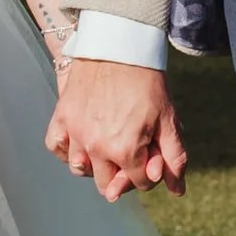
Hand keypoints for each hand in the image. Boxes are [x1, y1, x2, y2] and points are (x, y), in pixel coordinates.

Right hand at [45, 58, 188, 201]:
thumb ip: (174, 157)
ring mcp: (76, 133)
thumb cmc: (147, 81)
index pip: (140, 183)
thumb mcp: (168, 119)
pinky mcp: (61, 117)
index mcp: (126, 150)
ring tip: (107, 146)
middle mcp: (97, 148)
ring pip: (81, 171)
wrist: (118, 44)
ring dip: (96, 165)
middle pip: (108, 184)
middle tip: (131, 151)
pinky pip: (57, 148)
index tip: (153, 149)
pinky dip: (67, 150)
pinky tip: (82, 141)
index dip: (150, 169)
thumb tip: (177, 190)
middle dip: (124, 174)